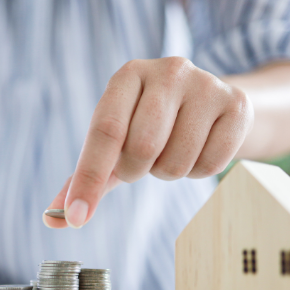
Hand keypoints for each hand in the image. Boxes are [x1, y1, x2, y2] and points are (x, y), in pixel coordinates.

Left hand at [44, 57, 252, 228]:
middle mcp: (167, 71)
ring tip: (172, 150)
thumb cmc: (152, 126)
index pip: (104, 132)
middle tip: (143, 160)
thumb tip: (53, 218)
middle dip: (137, 171)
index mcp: (127, 76)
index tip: (76, 217)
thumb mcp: (116, 144)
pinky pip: (210, 166)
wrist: (211, 105)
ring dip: (168, 172)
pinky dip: (198, 171)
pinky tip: (199, 149)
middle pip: (142, 148)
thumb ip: (85, 177)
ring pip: (176, 162)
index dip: (89, 178)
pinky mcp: (237, 104)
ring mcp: (206, 84)